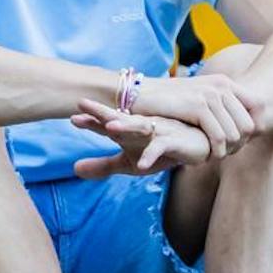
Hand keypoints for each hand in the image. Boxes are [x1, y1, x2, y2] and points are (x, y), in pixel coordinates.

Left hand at [71, 101, 211, 177]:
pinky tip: (142, 165)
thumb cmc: (160, 150)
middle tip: (82, 103)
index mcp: (129, 129)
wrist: (199, 146)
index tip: (73, 118)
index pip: (106, 123)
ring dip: (125, 126)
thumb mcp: (128, 163)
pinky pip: (162, 147)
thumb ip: (103, 165)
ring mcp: (159, 131)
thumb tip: (74, 169)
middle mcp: (142, 126)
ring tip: (109, 127)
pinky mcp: (175, 142)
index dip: (90, 120)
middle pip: (119, 118)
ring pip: (140, 127)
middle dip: (101, 112)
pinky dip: (152, 155)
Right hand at [129, 71, 259, 155]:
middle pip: (249, 125)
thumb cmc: (167, 103)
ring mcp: (210, 94)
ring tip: (213, 156)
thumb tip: (246, 126)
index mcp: (225, 82)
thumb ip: (220, 108)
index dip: (252, 130)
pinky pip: (219, 137)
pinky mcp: (198, 106)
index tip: (238, 143)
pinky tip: (206, 157)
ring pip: (235, 134)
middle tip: (224, 154)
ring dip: (226, 151)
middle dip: (239, 145)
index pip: (258, 107)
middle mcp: (221, 85)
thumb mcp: (199, 100)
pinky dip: (215, 152)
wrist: (138, 94)